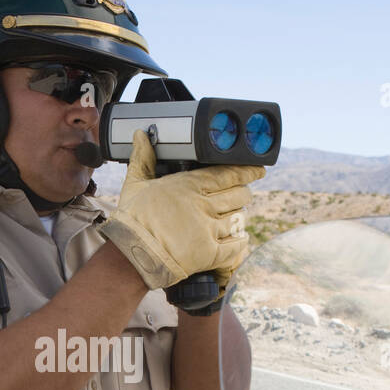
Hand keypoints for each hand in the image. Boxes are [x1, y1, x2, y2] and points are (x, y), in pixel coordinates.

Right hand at [97, 129, 264, 290]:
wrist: (132, 254)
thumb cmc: (132, 220)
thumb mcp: (135, 184)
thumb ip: (143, 159)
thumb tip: (141, 135)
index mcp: (190, 185)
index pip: (228, 174)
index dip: (247, 171)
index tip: (257, 170)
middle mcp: (203, 205)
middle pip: (238, 195)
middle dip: (243, 194)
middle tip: (242, 195)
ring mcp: (209, 229)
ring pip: (238, 218)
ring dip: (239, 217)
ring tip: (235, 217)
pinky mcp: (210, 253)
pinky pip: (236, 245)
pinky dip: (240, 241)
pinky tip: (239, 240)